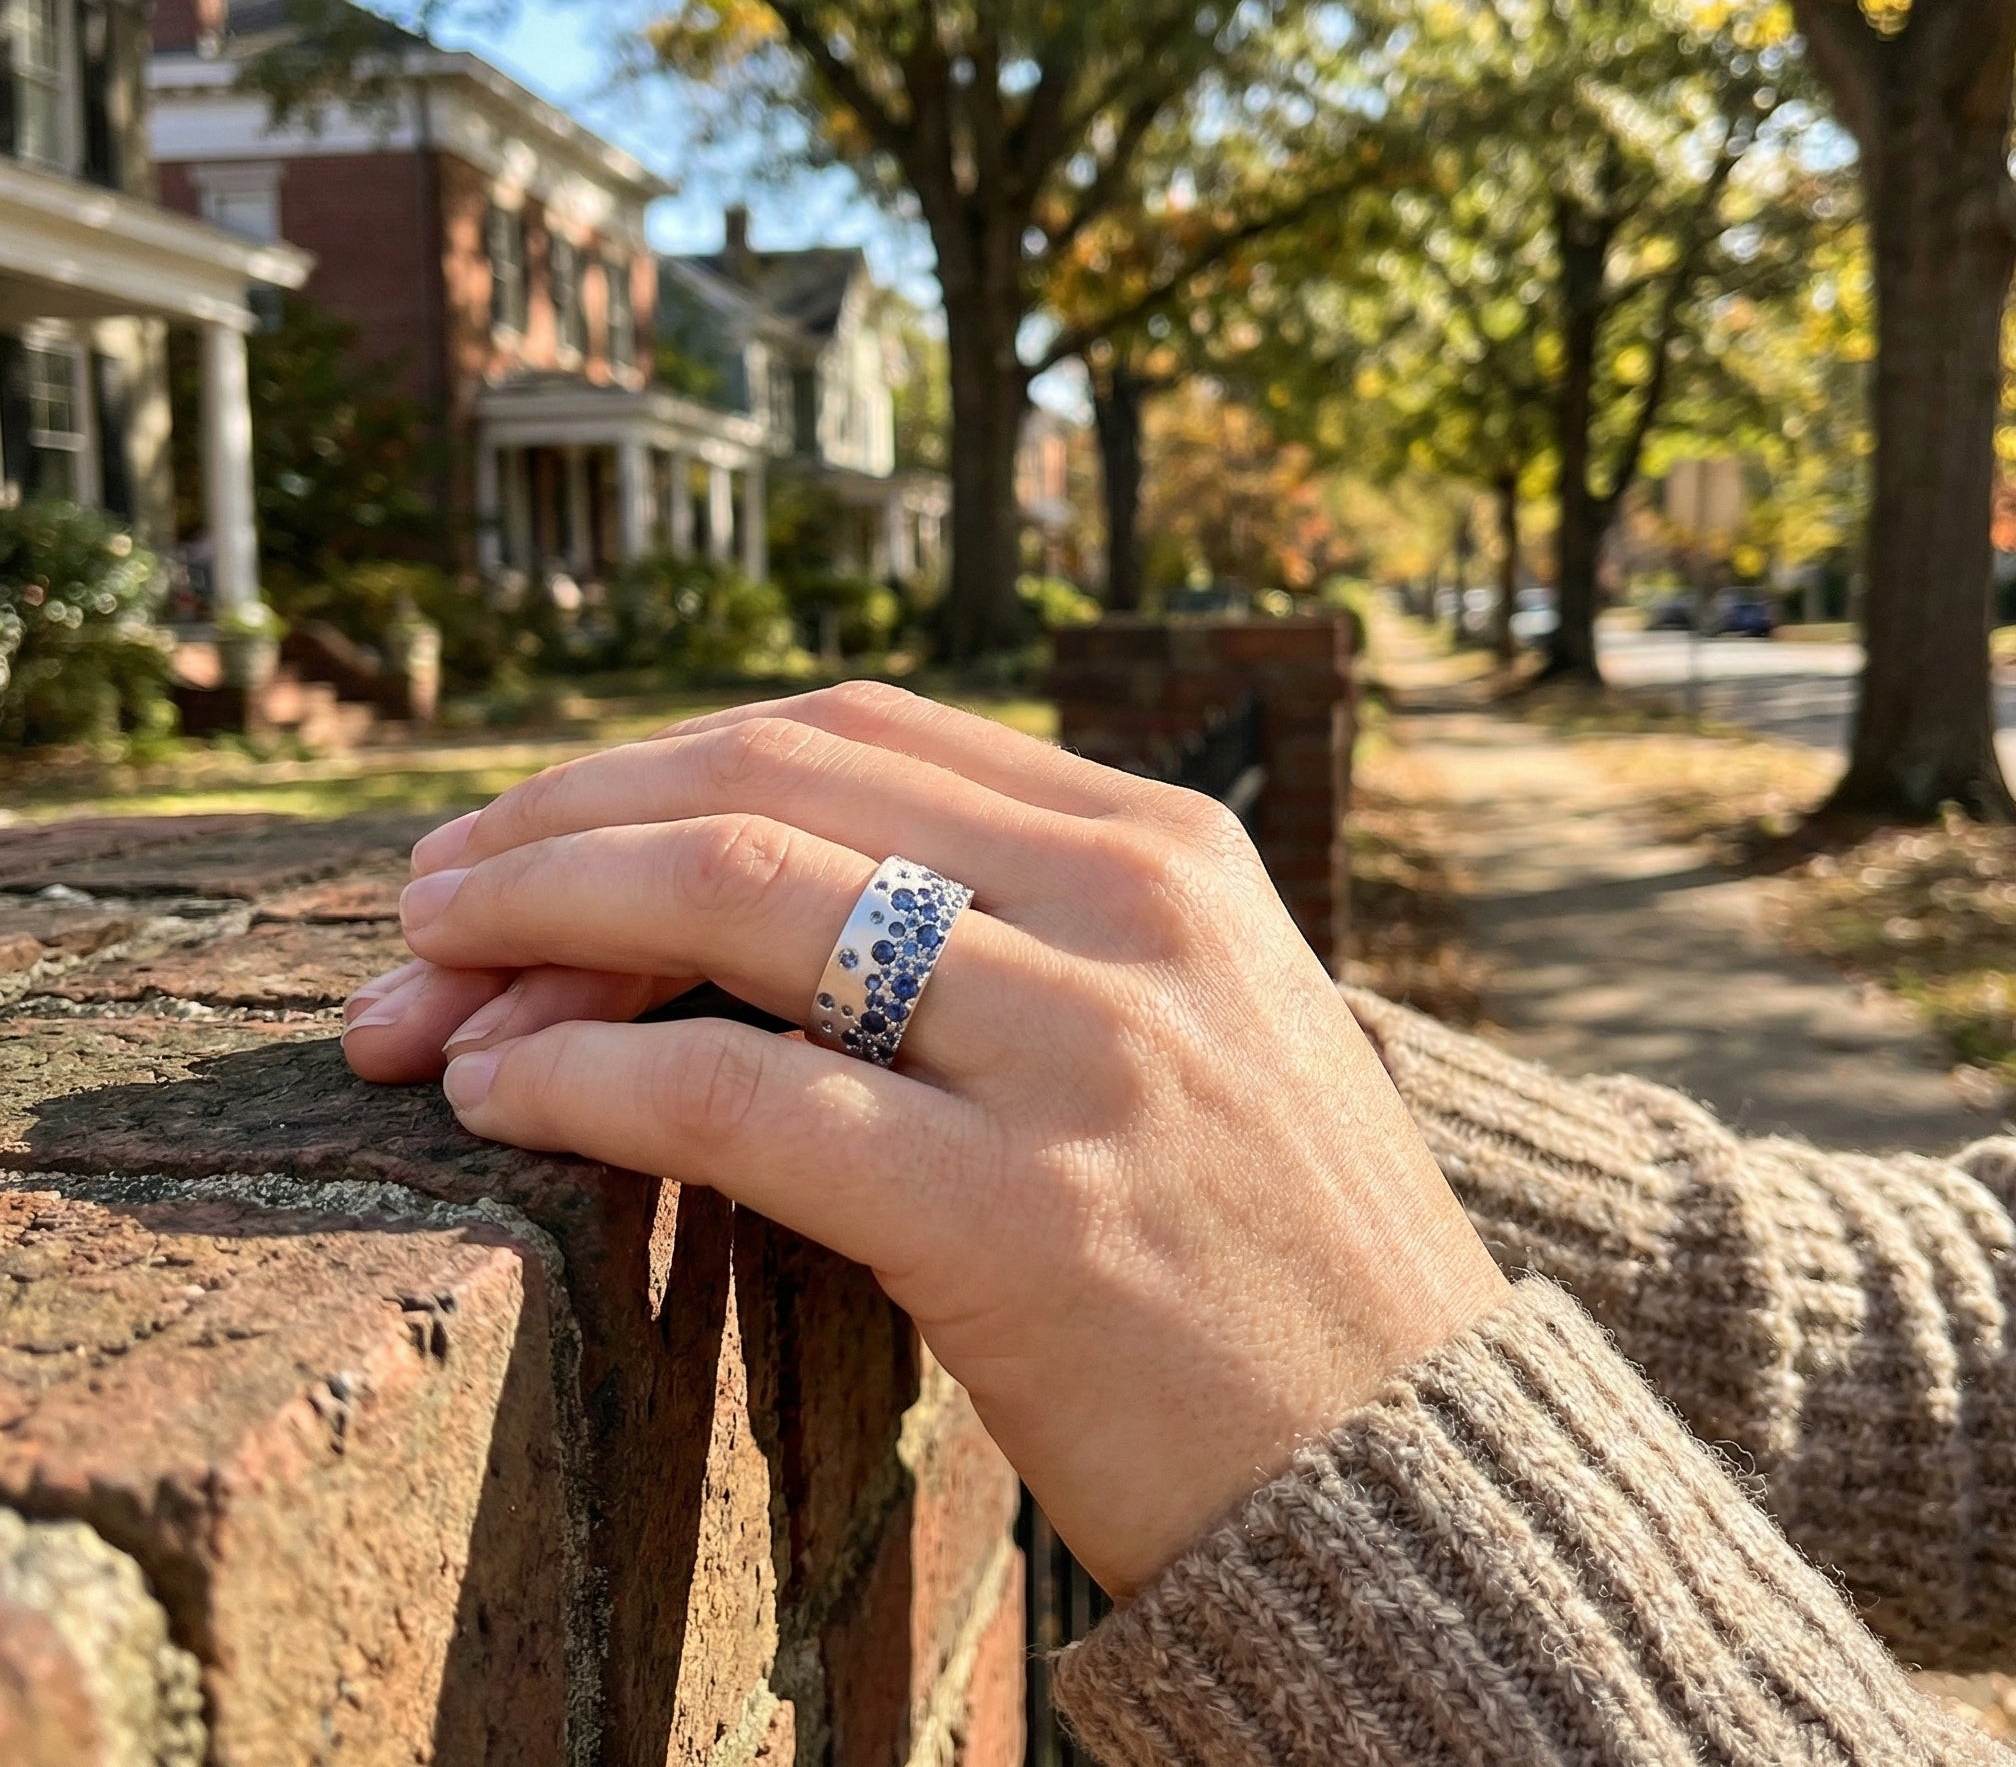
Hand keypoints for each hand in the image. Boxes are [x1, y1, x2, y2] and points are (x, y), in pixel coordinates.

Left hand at [348, 683, 1506, 1597]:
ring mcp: (1089, 1054)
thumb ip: (1007, 927)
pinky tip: (503, 1104)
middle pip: (771, 785)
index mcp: (1162, 842)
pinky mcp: (1028, 1223)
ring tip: (420, 1000)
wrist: (1411, 1469)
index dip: (654, 766)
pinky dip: (587, 1083)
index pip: (851, 730)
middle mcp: (1133, 908)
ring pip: (738, 904)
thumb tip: (737, 891)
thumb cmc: (1262, 1245)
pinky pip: (745, 1101)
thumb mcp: (1176, 1020)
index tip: (528, 833)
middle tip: (423, 902)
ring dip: (534, 929)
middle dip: (558, 830)